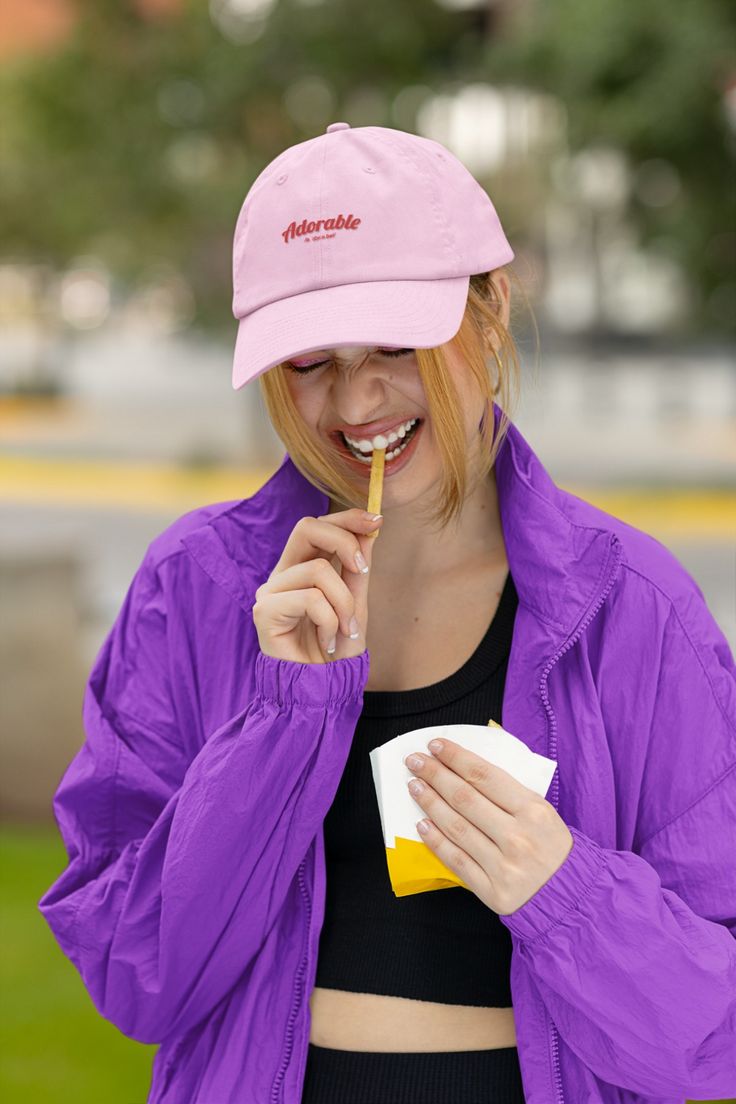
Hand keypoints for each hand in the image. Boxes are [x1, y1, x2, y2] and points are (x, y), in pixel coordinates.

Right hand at [252, 508, 382, 664]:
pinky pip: (310, 599)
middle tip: (362, 569)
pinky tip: (327, 640)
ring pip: (317, 569)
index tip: (376, 520)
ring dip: (344, 601)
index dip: (346, 517)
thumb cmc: (335, 650)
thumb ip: (356, 570)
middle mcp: (282, 575)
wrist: (321, 690)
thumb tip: (368, 531)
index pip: (317, 526)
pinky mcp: (264, 612)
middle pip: (306, 527)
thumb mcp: (355, 604)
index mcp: (299, 568)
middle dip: (343, 540)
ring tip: (346, 628)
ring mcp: (269, 592)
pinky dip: (329, 620)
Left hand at [404, 737, 572, 914]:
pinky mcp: (493, 891)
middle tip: (415, 761)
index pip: (485, 776)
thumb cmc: (552, 846)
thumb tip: (465, 768)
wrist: (571, 895)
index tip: (436, 745)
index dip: (456, 758)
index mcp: (533, 811)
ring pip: (457, 828)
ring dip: (430, 803)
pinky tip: (422, 824)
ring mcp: (504, 866)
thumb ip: (509, 793)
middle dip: (435, 775)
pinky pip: (457, 861)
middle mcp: (518, 837)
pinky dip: (436, 841)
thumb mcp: (542, 811)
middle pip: (465, 798)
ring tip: (415, 786)